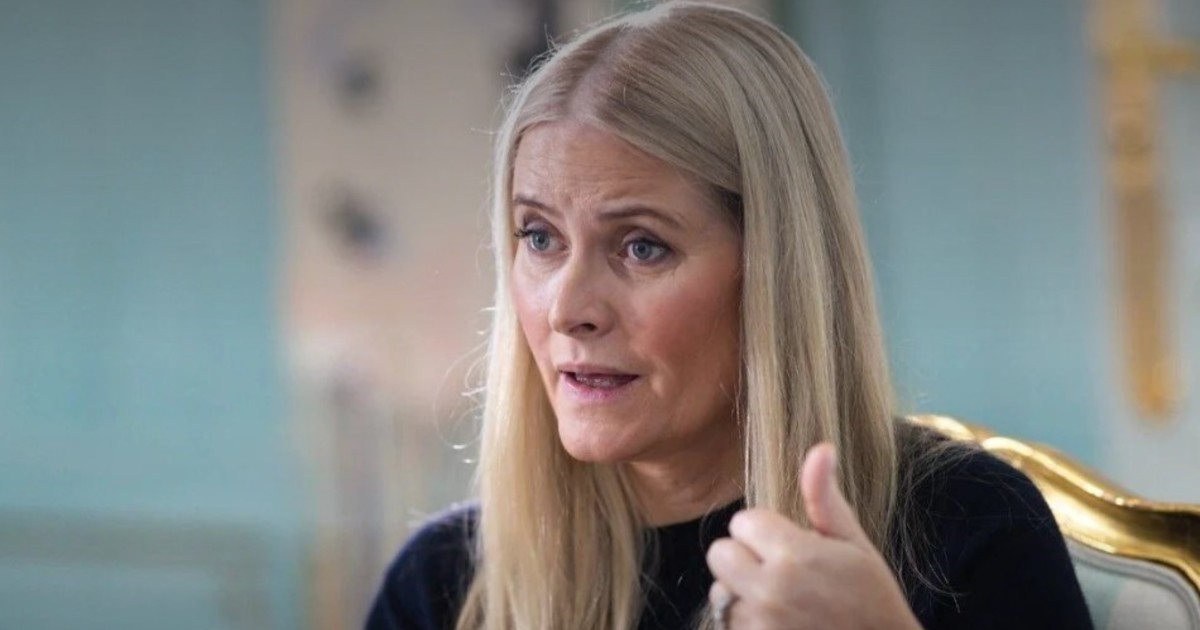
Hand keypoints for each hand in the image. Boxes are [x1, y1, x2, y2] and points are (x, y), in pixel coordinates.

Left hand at [705, 443, 920, 628]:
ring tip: (780, 599)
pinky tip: (777, 621)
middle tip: (776, 568)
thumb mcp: (854, 544)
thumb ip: (824, 497)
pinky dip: (745, 621)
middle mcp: (770, 589)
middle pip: (719, 554)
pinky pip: (727, 622)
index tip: (790, 545)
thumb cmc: (871, 598)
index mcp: (794, 555)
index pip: (742, 522)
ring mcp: (759, 623)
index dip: (764, 530)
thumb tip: (821, 447)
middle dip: (742, 556)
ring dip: (741, 592)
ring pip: (720, 591)